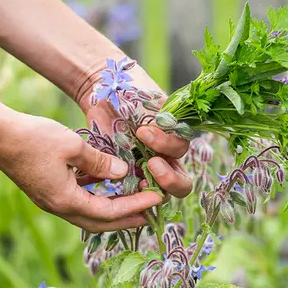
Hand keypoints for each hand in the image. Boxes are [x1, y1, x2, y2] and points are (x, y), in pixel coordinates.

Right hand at [0, 112, 162, 231]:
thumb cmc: (34, 138)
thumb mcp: (73, 146)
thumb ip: (100, 162)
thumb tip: (122, 173)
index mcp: (66, 200)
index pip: (109, 212)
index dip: (135, 206)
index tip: (157, 199)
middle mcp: (58, 206)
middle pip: (99, 222)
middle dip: (126, 219)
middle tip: (150, 214)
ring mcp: (50, 200)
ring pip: (87, 214)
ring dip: (111, 211)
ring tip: (132, 202)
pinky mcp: (46, 190)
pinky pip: (77, 201)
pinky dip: (95, 197)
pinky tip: (105, 185)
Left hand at [82, 64, 192, 198]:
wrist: (106, 91)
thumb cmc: (132, 92)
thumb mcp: (152, 101)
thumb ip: (164, 119)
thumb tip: (162, 134)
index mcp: (175, 139)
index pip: (181, 151)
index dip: (166, 145)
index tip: (143, 131)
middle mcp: (165, 158)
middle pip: (181, 184)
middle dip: (170, 179)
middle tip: (152, 164)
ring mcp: (146, 170)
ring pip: (161, 194)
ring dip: (154, 191)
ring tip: (140, 182)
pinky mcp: (125, 176)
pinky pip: (134, 195)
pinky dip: (133, 196)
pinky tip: (125, 187)